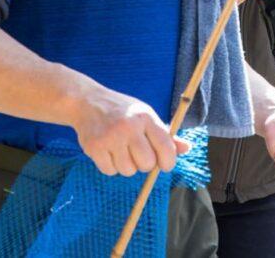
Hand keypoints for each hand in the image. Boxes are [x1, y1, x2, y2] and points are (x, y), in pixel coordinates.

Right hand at [67, 83, 189, 176]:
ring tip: (121, 150)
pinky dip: (111, 167)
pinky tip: (108, 151)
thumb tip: (187, 148)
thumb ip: (165, 134)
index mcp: (145, 117)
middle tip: (137, 153)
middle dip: (145, 164)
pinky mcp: (94, 147)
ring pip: (128, 171)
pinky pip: (110, 172)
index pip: (166, 147)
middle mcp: (129, 126)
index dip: (168, 162)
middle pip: (147, 164)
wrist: (87, 101)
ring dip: (127, 166)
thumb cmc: (123, 111)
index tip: (164, 164)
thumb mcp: (146, 116)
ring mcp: (110, 137)